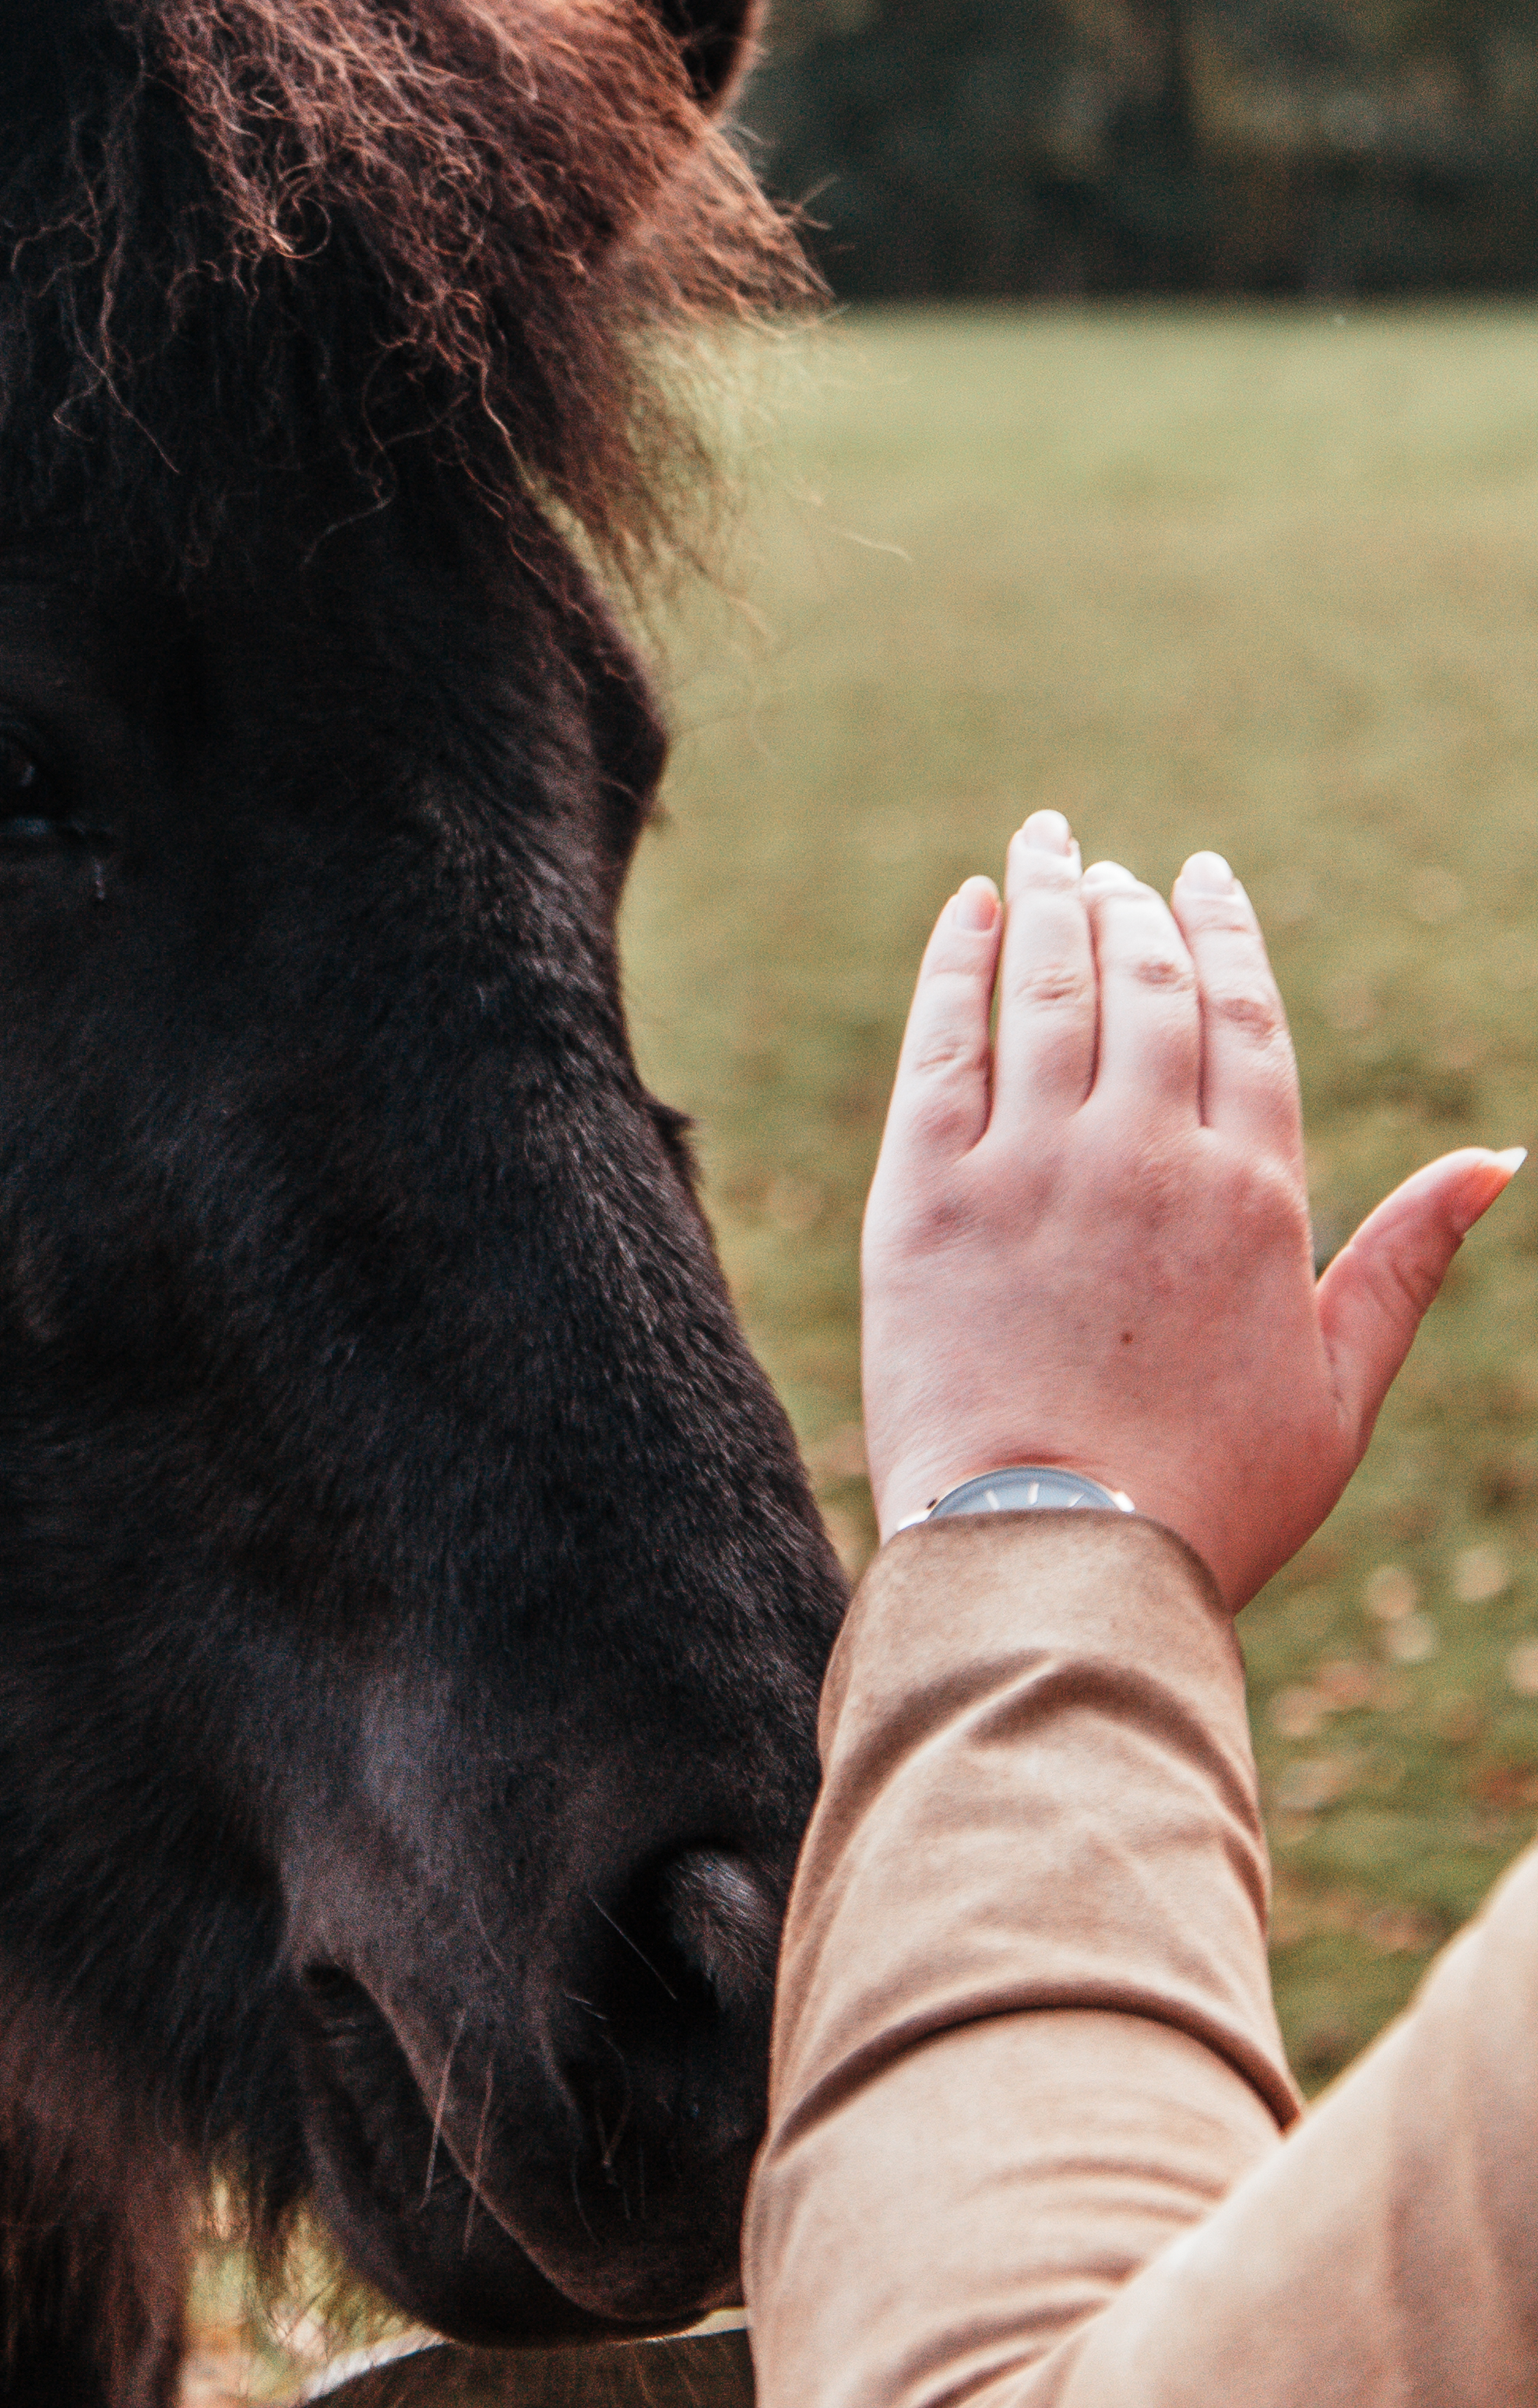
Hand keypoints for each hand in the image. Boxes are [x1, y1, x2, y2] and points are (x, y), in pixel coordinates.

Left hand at [860, 811, 1521, 1612]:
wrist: (1056, 1558)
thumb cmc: (1206, 1498)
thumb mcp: (1339, 1390)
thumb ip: (1407, 1261)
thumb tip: (1497, 1159)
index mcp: (1253, 1194)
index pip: (1244, 1014)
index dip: (1224, 931)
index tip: (1201, 875)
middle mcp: (1146, 1155)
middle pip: (1146, 982)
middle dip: (1130, 907)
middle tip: (1110, 869)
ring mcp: (1031, 1165)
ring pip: (1045, 986)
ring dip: (1045, 901)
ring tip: (1044, 849)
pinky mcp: (927, 1193)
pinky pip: (942, 1041)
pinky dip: (955, 962)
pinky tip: (966, 912)